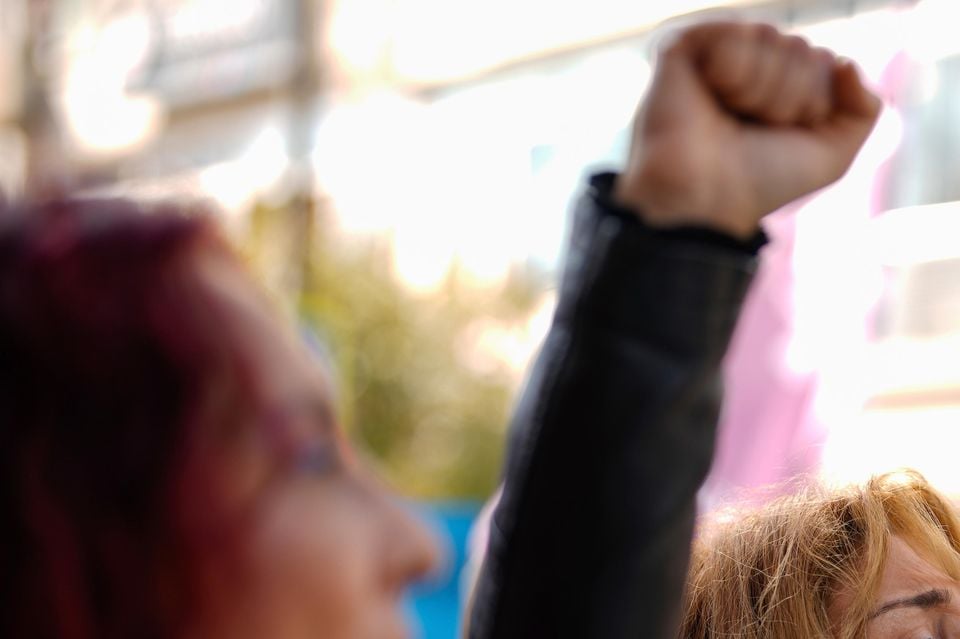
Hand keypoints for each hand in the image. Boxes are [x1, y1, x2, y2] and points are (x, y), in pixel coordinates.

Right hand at [614, 22, 881, 239]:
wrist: (705, 197)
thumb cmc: (758, 183)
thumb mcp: (830, 158)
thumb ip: (863, 110)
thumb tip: (844, 61)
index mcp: (777, 91)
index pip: (823, 62)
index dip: (814, 102)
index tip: (779, 137)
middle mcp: (745, 71)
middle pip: (800, 48)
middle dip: (790, 94)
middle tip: (752, 128)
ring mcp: (712, 57)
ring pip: (769, 38)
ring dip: (761, 89)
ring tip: (728, 116)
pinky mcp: (680, 48)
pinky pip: (733, 34)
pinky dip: (733, 70)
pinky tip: (711, 94)